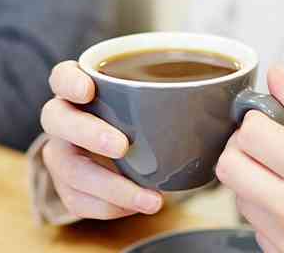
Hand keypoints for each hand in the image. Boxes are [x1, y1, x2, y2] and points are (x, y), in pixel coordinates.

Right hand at [39, 61, 163, 218]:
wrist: (118, 155)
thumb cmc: (137, 118)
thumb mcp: (150, 99)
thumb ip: (174, 92)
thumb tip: (226, 98)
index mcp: (78, 87)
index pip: (62, 76)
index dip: (70, 82)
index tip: (89, 89)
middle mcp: (62, 117)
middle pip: (57, 119)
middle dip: (88, 133)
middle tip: (122, 146)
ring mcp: (60, 152)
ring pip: (68, 168)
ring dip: (110, 185)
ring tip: (150, 199)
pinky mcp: (65, 185)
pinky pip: (79, 200)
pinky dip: (111, 207)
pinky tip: (137, 205)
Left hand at [215, 68, 283, 252]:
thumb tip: (276, 78)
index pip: (251, 135)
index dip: (257, 118)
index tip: (272, 118)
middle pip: (230, 169)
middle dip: (243, 146)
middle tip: (270, 140)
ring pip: (238, 200)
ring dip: (255, 179)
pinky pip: (256, 229)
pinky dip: (268, 210)